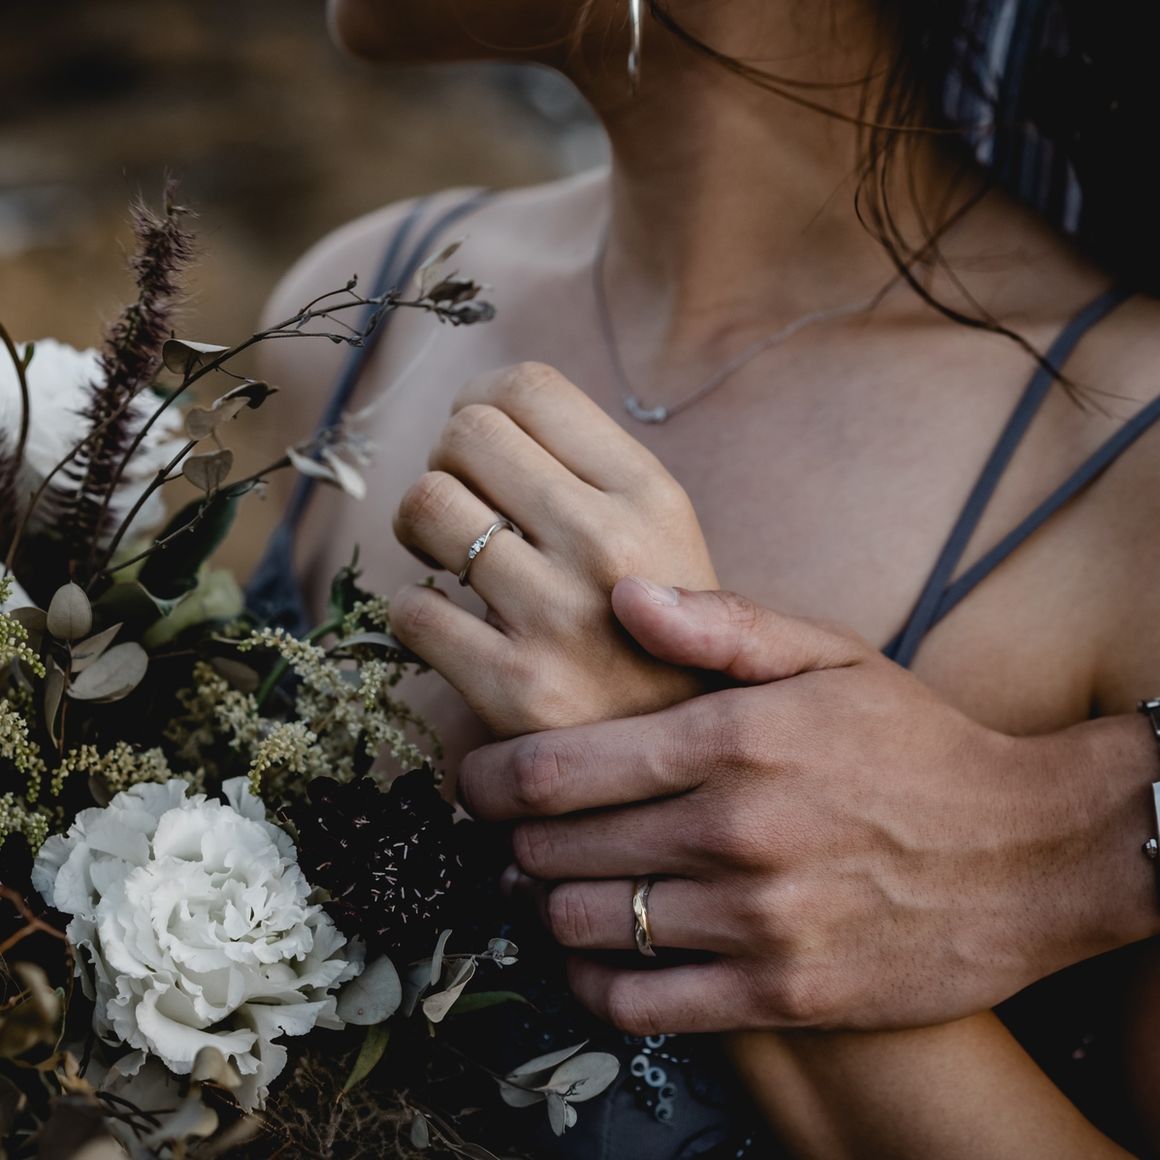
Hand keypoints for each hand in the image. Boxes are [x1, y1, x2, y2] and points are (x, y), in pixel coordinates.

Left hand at [390, 362, 717, 735]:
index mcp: (650, 494)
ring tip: (451, 562)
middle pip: (465, 433)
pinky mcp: (515, 689)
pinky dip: (416, 613)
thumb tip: (479, 411)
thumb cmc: (658, 635)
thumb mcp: (662, 535)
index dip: (480, 404)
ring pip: (426, 505)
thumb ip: (589, 470)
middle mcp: (608, 545)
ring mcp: (560, 618)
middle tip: (465, 509)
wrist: (687, 758)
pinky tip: (454, 627)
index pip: (526, 387)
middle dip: (446, 463)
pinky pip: (411, 610)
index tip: (480, 452)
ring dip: (421, 529)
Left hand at [459, 582, 1159, 1032]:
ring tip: (548, 887)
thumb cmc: (916, 743)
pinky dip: (595, 986)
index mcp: (733, 739)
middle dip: (513, 841)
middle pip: (558, 849)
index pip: (560, 769)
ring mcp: (756, 922)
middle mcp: (734, 832)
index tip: (473, 778)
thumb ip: (719, 623)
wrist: (1030, 853)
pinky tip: (593, 959)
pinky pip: (642, 1006)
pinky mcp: (781, 994)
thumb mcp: (830, 655)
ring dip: (547, 907)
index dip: (491, 778)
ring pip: (587, 926)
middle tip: (508, 833)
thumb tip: (620, 594)